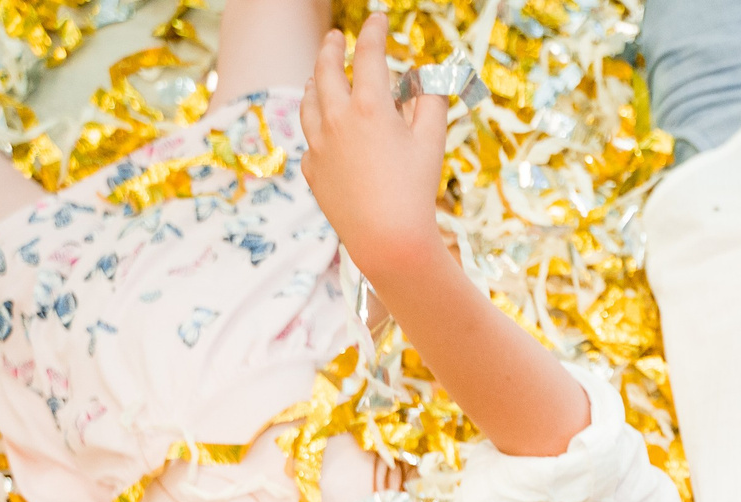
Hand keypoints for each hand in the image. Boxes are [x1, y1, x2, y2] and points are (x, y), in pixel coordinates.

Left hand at [300, 15, 449, 274]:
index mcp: (370, 106)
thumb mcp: (433, 141)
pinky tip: (325, 128)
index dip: (374, 32)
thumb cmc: (417, 190)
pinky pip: (310, 138)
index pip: (368, 54)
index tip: (377, 19)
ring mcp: (318, 143)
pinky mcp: (311, 168)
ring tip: (319, 78)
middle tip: (335, 38)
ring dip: (314, 82)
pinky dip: (317, 125)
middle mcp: (336, 118)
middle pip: (325, 69)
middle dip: (331, 48)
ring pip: (308, 100)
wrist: (387, 240)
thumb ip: (429, 101)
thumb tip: (423, 78)